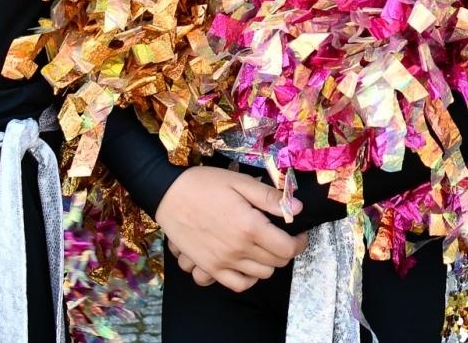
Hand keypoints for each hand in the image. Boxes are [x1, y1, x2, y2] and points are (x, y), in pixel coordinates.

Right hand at [154, 166, 307, 291]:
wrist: (168, 194)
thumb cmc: (204, 184)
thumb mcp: (241, 182)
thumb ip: (270, 198)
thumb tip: (297, 208)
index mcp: (250, 227)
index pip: (287, 248)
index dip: (299, 242)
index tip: (299, 233)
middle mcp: (238, 250)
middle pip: (276, 263)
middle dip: (285, 250)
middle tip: (283, 235)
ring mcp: (221, 262)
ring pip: (260, 275)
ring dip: (268, 262)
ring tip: (265, 246)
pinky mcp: (208, 267)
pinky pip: (236, 284)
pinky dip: (247, 278)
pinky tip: (248, 262)